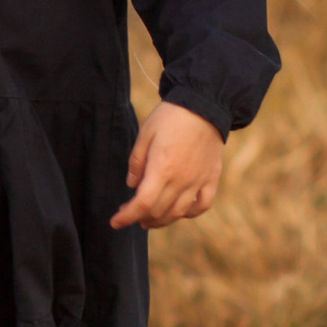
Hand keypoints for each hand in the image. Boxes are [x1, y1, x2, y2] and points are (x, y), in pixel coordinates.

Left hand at [112, 102, 224, 230]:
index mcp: (162, 169)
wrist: (204, 104)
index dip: (127, 217)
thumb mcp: (145, 134)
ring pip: (178, 213)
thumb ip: (137, 162)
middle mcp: (181, 180)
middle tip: (130, 212)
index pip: (142, 203)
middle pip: (158, 211)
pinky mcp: (211, 177)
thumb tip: (132, 185)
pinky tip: (180, 212)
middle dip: (139, 217)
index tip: (115, 222)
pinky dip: (190, 213)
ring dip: (161, 221)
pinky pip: (202, 205)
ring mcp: (198, 181)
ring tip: (149, 220)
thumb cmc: (171, 117)